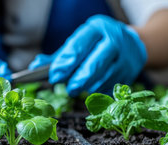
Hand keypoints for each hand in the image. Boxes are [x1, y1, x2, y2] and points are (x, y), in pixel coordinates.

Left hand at [29, 15, 146, 95]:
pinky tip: (92, 88)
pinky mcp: (129, 74)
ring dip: (88, 87)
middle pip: (94, 65)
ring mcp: (125, 58)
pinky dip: (98, 91)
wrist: (132, 43)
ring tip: (79, 87)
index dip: (65, 63)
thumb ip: (59, 55)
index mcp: (97, 29)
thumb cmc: (98, 43)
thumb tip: (35, 66)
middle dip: (78, 79)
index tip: (54, 75)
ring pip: (103, 79)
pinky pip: (110, 87)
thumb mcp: (81, 40)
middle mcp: (114, 41)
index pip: (79, 47)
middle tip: (69, 88)